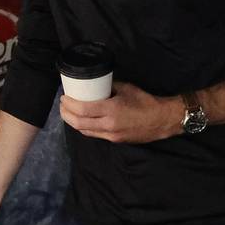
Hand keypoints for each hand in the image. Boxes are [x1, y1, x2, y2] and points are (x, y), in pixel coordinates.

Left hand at [60, 81, 180, 142]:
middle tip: (62, 105)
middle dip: (66, 114)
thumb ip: (109, 87)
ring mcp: (111, 135)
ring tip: (68, 112)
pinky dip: (84, 127)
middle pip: (78, 123)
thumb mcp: (126, 88)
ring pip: (84, 131)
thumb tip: (95, 84)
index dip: (69, 104)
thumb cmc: (145, 101)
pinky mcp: (114, 140)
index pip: (82, 109)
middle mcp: (108, 125)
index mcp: (111, 110)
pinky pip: (94, 134)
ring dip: (73, 122)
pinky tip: (81, 120)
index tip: (64, 97)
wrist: (162, 120)